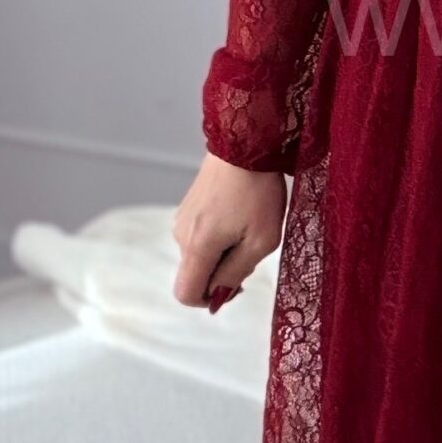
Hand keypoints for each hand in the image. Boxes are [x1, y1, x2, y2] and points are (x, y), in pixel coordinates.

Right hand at [171, 152, 285, 311]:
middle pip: (195, 274)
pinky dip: (219, 235)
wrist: (244, 142)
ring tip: (249, 224)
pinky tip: (240, 214)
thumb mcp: (260, 240)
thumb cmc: (258, 192)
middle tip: (253, 245)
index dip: (210, 299)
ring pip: (200, 254)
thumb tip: (218, 297)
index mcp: (197, 246)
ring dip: (224, 251)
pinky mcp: (188, 207)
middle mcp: (181, 234)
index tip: (236, 283)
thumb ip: (236, 273)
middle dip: (223, 271)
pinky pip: (200, 236)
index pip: (185, 294)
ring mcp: (182, 219)